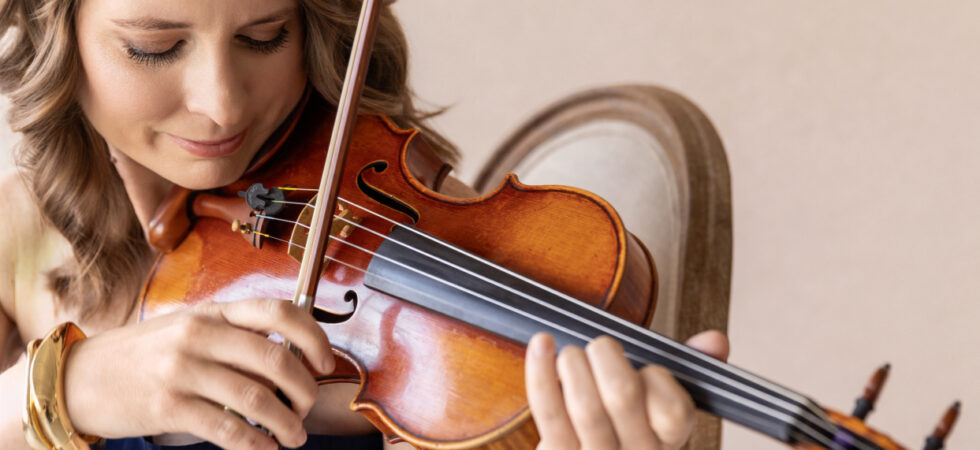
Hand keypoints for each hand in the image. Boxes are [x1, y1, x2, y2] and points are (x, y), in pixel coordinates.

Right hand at [62, 298, 334, 449]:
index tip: (326, 361)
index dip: (314, 336)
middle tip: (307, 408)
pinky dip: (255, 443)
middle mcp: (200, 335)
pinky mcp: (167, 406)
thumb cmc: (144, 355)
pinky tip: (265, 449)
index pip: (278, 311)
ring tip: (294, 436)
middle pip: (276, 360)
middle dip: (304, 390)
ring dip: (286, 423)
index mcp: (212, 311)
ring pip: (257, 398)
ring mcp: (182, 370)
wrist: (78, 377)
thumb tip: (291, 358)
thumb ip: (233, 336)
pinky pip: (227, 429)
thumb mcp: (188, 329)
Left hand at [526, 330, 728, 449]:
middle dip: (606, 356)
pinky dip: (540, 371)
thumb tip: (716, 340)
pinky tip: (541, 343)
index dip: (657, 379)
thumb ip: (687, 370)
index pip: (674, 410)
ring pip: (585, 406)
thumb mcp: (660, 403)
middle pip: (622, 396)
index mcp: (668, 442)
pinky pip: (548, 412)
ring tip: (571, 354)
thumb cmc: (625, 424)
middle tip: (600, 346)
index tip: (646, 367)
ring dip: (573, 364)